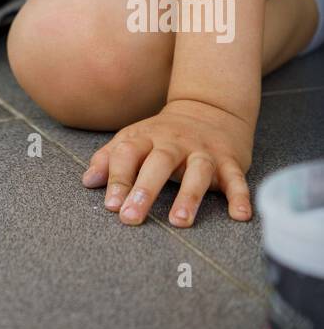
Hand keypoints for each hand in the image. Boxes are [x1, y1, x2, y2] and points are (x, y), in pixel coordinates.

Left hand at [81, 99, 254, 226]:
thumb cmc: (164, 134)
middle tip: (131, 217)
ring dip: (189, 195)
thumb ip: (110, 159)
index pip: (128, 154)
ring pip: (198, 170)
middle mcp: (175, 143)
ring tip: (179, 221)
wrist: (210, 108)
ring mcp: (204, 151)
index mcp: (147, 137)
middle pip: (159, 162)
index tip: (110, 205)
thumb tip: (88, 181)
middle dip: (145, 189)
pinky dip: (240, 196)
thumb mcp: (134, 139)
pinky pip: (236, 179)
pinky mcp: (230, 162)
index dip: (117, 178)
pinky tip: (239, 215)